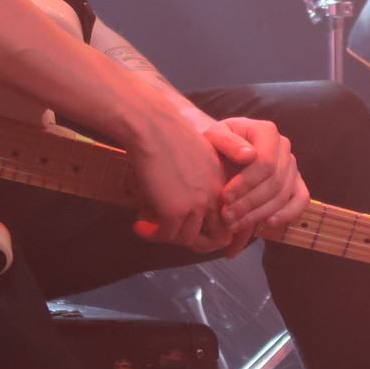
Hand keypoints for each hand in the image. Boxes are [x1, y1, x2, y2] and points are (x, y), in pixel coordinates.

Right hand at [124, 103, 235, 253]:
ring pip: (188, 240)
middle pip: (219, 237)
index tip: (187, 224)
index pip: (230, 218)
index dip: (211, 228)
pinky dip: (150, 234)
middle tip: (173, 234)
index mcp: (224, 181)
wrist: (151, 125)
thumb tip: (187, 201)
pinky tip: (139, 223)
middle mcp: (216, 195)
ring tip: (148, 223)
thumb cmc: (168, 133)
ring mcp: (197, 205)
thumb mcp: (199, 156)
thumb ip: (202, 179)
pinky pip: (165, 236)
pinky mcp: (175, 211)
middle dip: (197, 243)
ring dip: (167, 237)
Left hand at [203, 118, 310, 257]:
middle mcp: (284, 146)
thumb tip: (249, 155)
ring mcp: (292, 164)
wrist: (224, 149)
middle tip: (227, 215)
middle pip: (275, 181)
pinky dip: (287, 213)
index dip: (246, 183)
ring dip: (259, 212)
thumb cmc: (217, 142)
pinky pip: (301, 199)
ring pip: (284, 194)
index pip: (265, 162)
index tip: (226, 197)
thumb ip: (228, 143)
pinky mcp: (295, 181)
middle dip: (250, 202)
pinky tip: (267, 222)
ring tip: (236, 223)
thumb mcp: (214, 136)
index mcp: (267, 131)